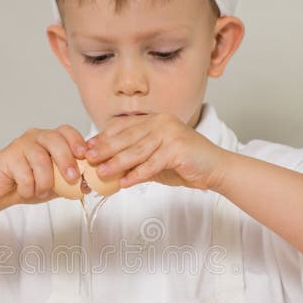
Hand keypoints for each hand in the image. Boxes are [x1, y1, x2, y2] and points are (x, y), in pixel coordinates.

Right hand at [0, 125, 86, 207]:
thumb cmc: (28, 184)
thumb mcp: (55, 185)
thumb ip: (70, 183)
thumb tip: (90, 186)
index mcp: (50, 140)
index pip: (66, 131)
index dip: (77, 141)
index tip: (83, 156)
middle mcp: (36, 137)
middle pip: (55, 140)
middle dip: (66, 160)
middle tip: (72, 178)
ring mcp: (20, 145)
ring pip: (40, 159)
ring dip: (45, 181)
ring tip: (41, 192)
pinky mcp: (7, 157)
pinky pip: (24, 173)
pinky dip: (28, 188)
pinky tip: (25, 191)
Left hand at [84, 113, 228, 190]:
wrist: (215, 169)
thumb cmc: (185, 164)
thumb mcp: (155, 160)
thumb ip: (136, 160)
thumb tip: (108, 168)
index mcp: (155, 120)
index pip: (123, 127)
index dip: (103, 137)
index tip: (88, 149)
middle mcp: (161, 122)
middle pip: (127, 137)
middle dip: (106, 149)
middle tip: (89, 160)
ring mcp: (170, 133)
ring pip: (138, 150)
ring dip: (117, 163)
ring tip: (102, 173)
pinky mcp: (178, 148)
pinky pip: (152, 163)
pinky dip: (137, 174)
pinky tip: (125, 183)